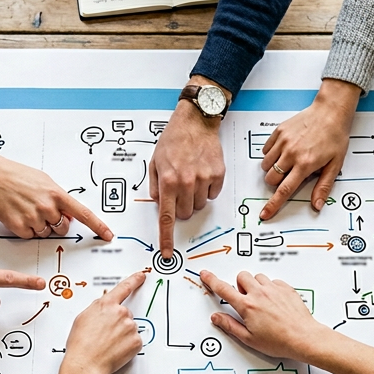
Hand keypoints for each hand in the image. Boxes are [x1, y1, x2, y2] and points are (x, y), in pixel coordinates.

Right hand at [0, 146, 112, 240]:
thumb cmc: (17, 176)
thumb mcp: (45, 181)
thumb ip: (59, 198)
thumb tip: (68, 214)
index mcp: (57, 194)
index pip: (84, 214)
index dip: (98, 226)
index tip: (109, 235)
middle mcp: (47, 207)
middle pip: (62, 228)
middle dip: (56, 222)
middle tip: (41, 210)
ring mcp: (34, 218)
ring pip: (45, 233)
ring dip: (39, 225)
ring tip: (26, 208)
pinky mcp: (20, 227)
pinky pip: (30, 236)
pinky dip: (26, 229)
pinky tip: (19, 214)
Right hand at [60, 271, 146, 373]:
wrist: (86, 364)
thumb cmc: (81, 344)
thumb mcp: (83, 318)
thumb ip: (97, 308)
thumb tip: (103, 309)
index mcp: (106, 305)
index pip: (124, 287)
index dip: (134, 280)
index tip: (142, 275)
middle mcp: (121, 313)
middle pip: (125, 314)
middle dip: (118, 323)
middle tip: (105, 335)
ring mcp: (130, 327)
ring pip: (130, 328)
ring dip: (122, 335)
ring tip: (108, 344)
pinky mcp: (136, 341)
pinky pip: (134, 341)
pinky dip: (127, 346)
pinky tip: (115, 350)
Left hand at [150, 78, 227, 256]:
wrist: (196, 122)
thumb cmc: (174, 140)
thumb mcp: (155, 162)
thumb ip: (155, 186)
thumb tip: (159, 204)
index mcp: (168, 181)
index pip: (166, 216)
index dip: (166, 237)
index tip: (167, 252)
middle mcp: (186, 182)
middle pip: (185, 213)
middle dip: (180, 207)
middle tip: (179, 190)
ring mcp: (204, 179)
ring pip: (200, 205)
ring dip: (194, 198)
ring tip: (191, 177)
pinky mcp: (218, 175)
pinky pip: (212, 194)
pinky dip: (207, 188)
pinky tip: (202, 173)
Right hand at [199, 270, 327, 360]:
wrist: (303, 337)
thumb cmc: (279, 341)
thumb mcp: (249, 338)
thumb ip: (230, 325)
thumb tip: (217, 318)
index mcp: (247, 306)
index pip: (223, 289)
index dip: (212, 280)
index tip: (206, 275)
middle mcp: (259, 294)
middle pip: (242, 276)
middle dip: (240, 285)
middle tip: (245, 299)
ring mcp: (274, 289)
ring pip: (258, 277)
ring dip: (255, 285)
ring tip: (261, 301)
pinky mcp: (286, 288)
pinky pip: (273, 281)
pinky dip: (271, 287)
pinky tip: (274, 301)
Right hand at [260, 79, 359, 219]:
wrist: (330, 112)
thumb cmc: (335, 136)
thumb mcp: (335, 164)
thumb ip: (324, 186)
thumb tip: (317, 204)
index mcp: (305, 164)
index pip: (284, 190)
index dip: (273, 205)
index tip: (265, 214)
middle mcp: (291, 153)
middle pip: (271, 179)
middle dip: (276, 183)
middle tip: (289, 176)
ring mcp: (283, 141)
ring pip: (265, 166)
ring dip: (272, 170)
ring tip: (287, 163)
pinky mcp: (278, 132)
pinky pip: (265, 150)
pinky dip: (271, 155)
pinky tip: (284, 151)